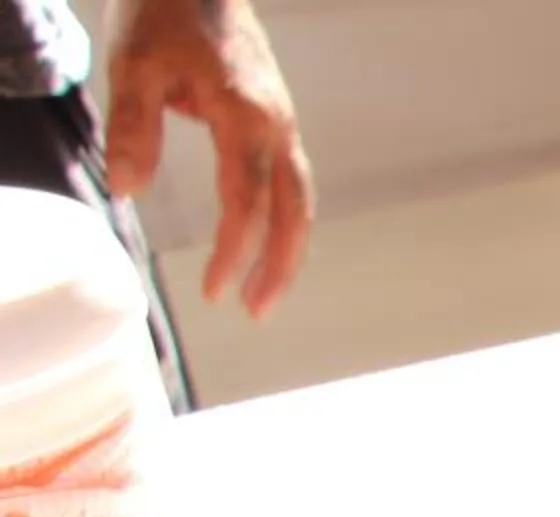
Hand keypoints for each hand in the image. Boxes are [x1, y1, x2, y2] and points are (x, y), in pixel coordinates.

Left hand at [100, 0, 313, 317]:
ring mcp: (282, 124)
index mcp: (247, 116)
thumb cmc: (164, 12)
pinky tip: (265, 240)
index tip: (213, 291)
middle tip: (255, 311)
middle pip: (294, 212)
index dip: (235, 251)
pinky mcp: (275, 120)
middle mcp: (276, 126)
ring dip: (288, 251)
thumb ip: (133, 127)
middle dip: (279, 267)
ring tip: (264, 291)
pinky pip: (291, 183)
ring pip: (300, 201)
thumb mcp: (132, 64)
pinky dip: (285, 221)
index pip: (247, 200)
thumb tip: (127, 190)